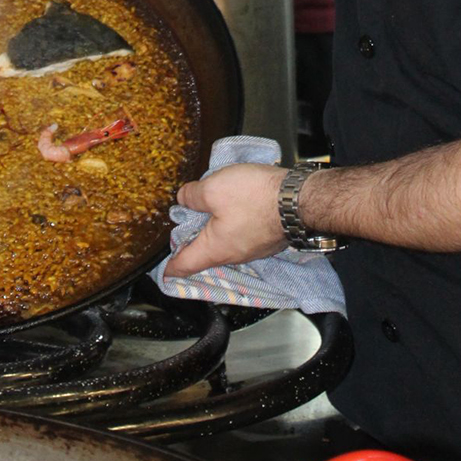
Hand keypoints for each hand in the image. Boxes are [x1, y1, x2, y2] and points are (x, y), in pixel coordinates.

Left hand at [164, 164, 287, 277]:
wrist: (298, 198)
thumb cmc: (256, 197)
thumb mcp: (212, 189)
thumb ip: (192, 196)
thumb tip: (183, 199)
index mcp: (215, 249)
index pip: (185, 266)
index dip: (169, 268)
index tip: (162, 271)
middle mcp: (235, 255)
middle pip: (206, 255)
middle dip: (192, 245)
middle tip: (181, 232)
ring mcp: (254, 249)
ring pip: (226, 245)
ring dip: (214, 232)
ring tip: (206, 214)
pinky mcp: (267, 238)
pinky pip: (243, 236)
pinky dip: (232, 226)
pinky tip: (233, 209)